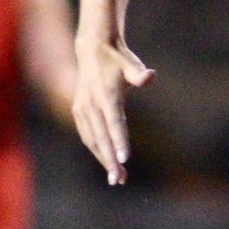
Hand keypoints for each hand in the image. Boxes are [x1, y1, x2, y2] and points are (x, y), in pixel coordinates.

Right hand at [71, 35, 152, 185]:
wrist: (92, 48)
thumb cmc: (117, 58)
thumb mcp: (130, 63)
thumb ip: (139, 74)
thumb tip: (150, 77)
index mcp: (106, 95)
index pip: (114, 123)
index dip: (119, 142)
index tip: (125, 160)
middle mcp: (91, 104)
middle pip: (102, 137)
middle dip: (110, 160)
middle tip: (119, 179)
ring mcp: (82, 109)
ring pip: (92, 140)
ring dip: (103, 159)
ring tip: (116, 177)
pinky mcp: (79, 111)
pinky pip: (87, 135)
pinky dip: (96, 149)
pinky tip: (106, 160)